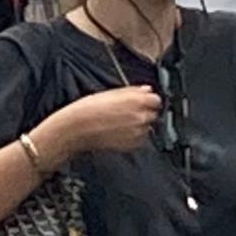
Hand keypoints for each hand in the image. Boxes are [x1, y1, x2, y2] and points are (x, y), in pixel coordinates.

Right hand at [38, 86, 161, 163]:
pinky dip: (134, 134)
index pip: (157, 99)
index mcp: (136, 101)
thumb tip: (146, 90)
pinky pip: (140, 138)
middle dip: (143, 111)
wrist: (78, 128)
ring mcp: (138, 133)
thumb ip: (133, 91)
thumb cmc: (89, 109)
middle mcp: (141, 118)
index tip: (142, 99)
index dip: (148, 99)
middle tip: (127, 110)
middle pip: (153, 113)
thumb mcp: (110, 92)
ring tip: (120, 120)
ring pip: (146, 126)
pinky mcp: (133, 145)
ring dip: (139, 123)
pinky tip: (119, 129)